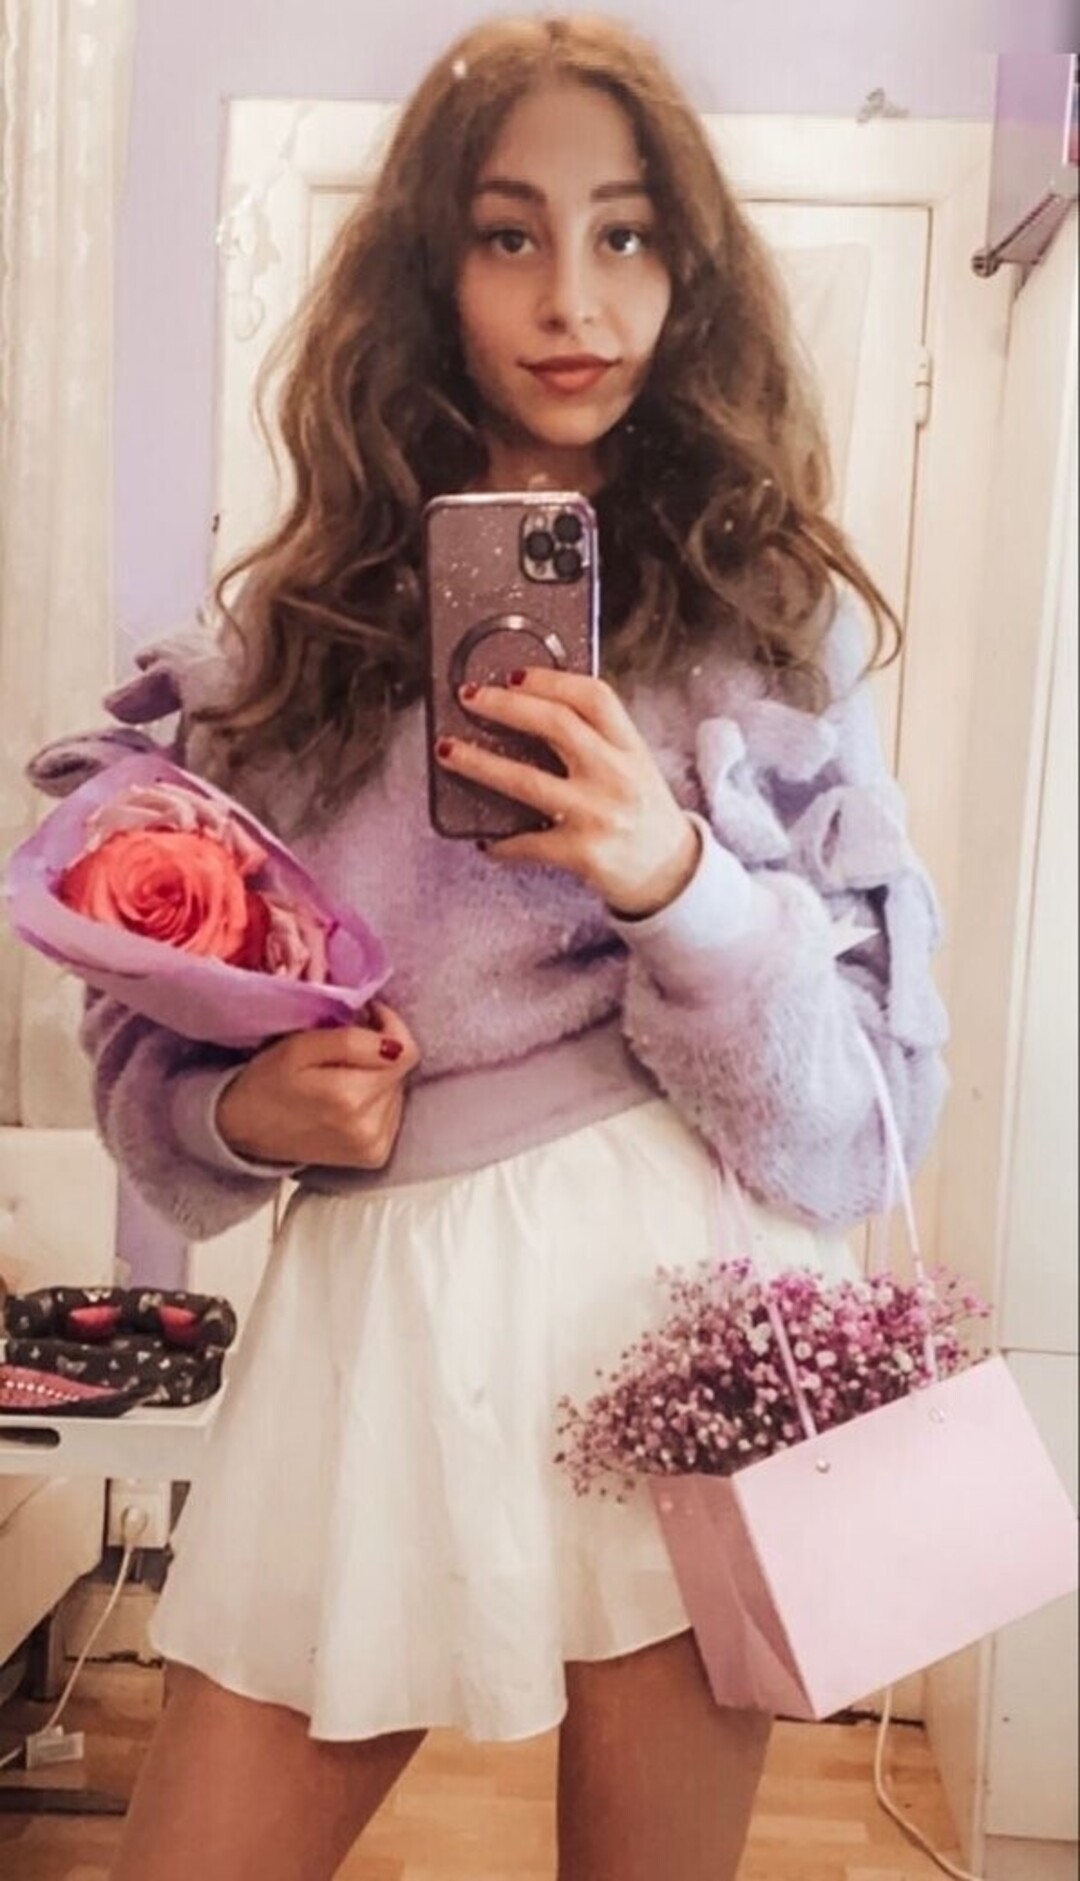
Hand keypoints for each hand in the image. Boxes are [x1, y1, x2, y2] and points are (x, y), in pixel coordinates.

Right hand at [216, 1001, 419, 1168]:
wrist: (244, 1131)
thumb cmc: (268, 1081)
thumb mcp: (300, 1047)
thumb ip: (351, 1041)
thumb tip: (397, 1044)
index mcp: (350, 1097)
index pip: (406, 1051)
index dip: (389, 1026)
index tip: (366, 1017)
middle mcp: (368, 1126)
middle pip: (400, 1072)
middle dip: (378, 1054)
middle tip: (341, 1051)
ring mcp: (373, 1145)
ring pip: (397, 1091)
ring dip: (376, 1078)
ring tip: (340, 1077)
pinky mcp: (374, 1156)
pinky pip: (392, 1114)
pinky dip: (376, 1102)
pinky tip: (348, 1101)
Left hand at [434, 669, 700, 916]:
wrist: (669, 874)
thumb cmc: (643, 814)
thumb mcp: (634, 766)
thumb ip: (598, 740)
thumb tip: (532, 710)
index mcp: (630, 748)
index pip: (593, 697)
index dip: (550, 680)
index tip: (512, 674)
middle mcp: (616, 775)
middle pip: (556, 725)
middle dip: (505, 706)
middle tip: (468, 697)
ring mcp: (598, 814)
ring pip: (527, 781)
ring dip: (479, 763)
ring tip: (447, 750)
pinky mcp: (582, 852)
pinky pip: (527, 841)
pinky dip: (501, 841)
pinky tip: (485, 840)